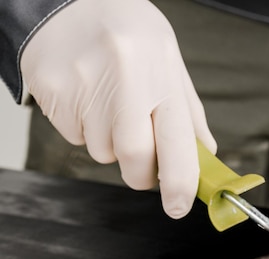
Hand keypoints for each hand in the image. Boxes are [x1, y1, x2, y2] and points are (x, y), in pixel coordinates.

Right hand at [21, 0, 215, 218]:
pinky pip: (74, 137)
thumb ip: (189, 112)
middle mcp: (123, 80)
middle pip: (134, 159)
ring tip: (109, 101)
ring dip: (111, 142)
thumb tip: (204, 155)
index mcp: (160, 74)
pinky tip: (87, 96)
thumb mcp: (169, 61)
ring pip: (102, 152)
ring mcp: (83, 86)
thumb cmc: (128, 30)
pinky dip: (86, 129)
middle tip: (143, 157)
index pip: (176, 144)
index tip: (179, 206)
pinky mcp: (51, 92)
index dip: (180, 184)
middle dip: (142, 172)